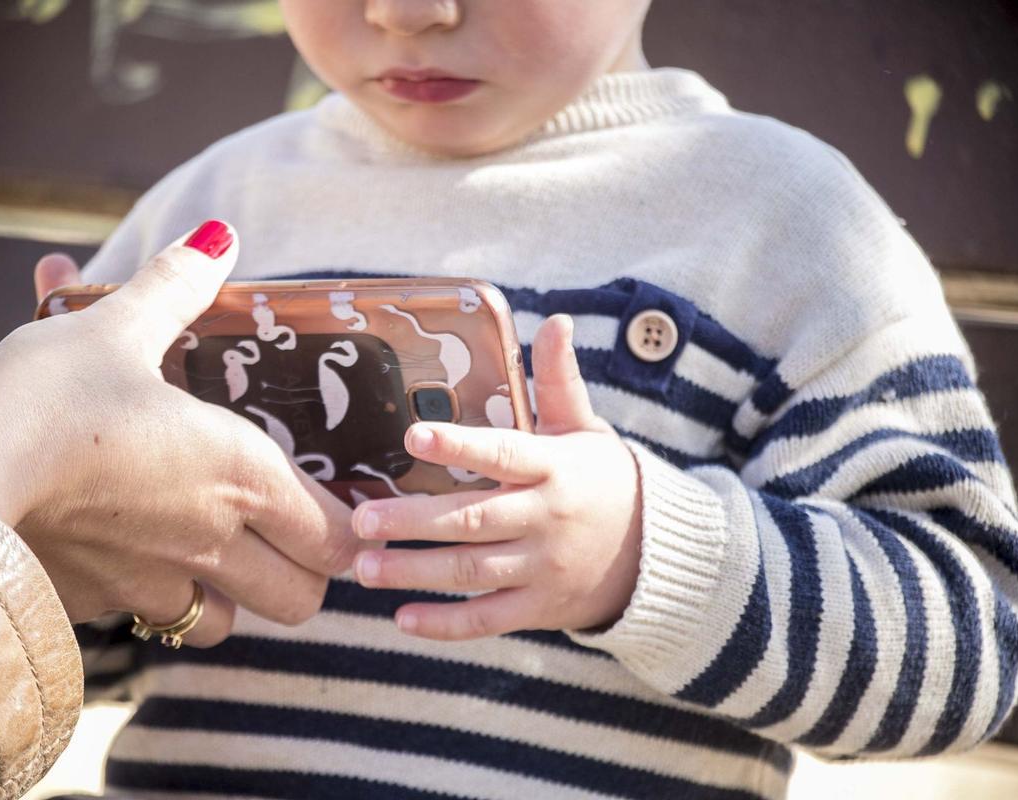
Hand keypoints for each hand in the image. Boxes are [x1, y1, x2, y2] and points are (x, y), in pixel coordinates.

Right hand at [0, 222, 358, 645]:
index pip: (338, 536)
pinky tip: (131, 554)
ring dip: (235, 597)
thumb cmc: (50, 398)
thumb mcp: (116, 327)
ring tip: (213, 552)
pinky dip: (156, 600)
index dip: (349, 527)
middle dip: (306, 573)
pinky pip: (148, 622)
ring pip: (228, 624)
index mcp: (242, 475)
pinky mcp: (98, 607)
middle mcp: (213, 542)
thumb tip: (218, 238)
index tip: (340, 507)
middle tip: (286, 534)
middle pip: (304, 598)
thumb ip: (174, 287)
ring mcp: (155, 585)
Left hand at [350, 315, 642, 639]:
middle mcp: (547, 519)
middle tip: (361, 519)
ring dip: (415, 571)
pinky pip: (488, 619)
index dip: (459, 444)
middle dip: (413, 523)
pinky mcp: (540, 608)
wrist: (655, 554)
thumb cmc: (603, 480)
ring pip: (471, 572)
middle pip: (473, 520)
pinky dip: (446, 624)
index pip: (503, 453)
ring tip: (362, 567)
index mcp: (554, 468)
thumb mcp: (587, 429)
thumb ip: (561, 381)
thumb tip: (558, 321)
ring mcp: (544, 568)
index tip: (414, 434)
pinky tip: (402, 620)